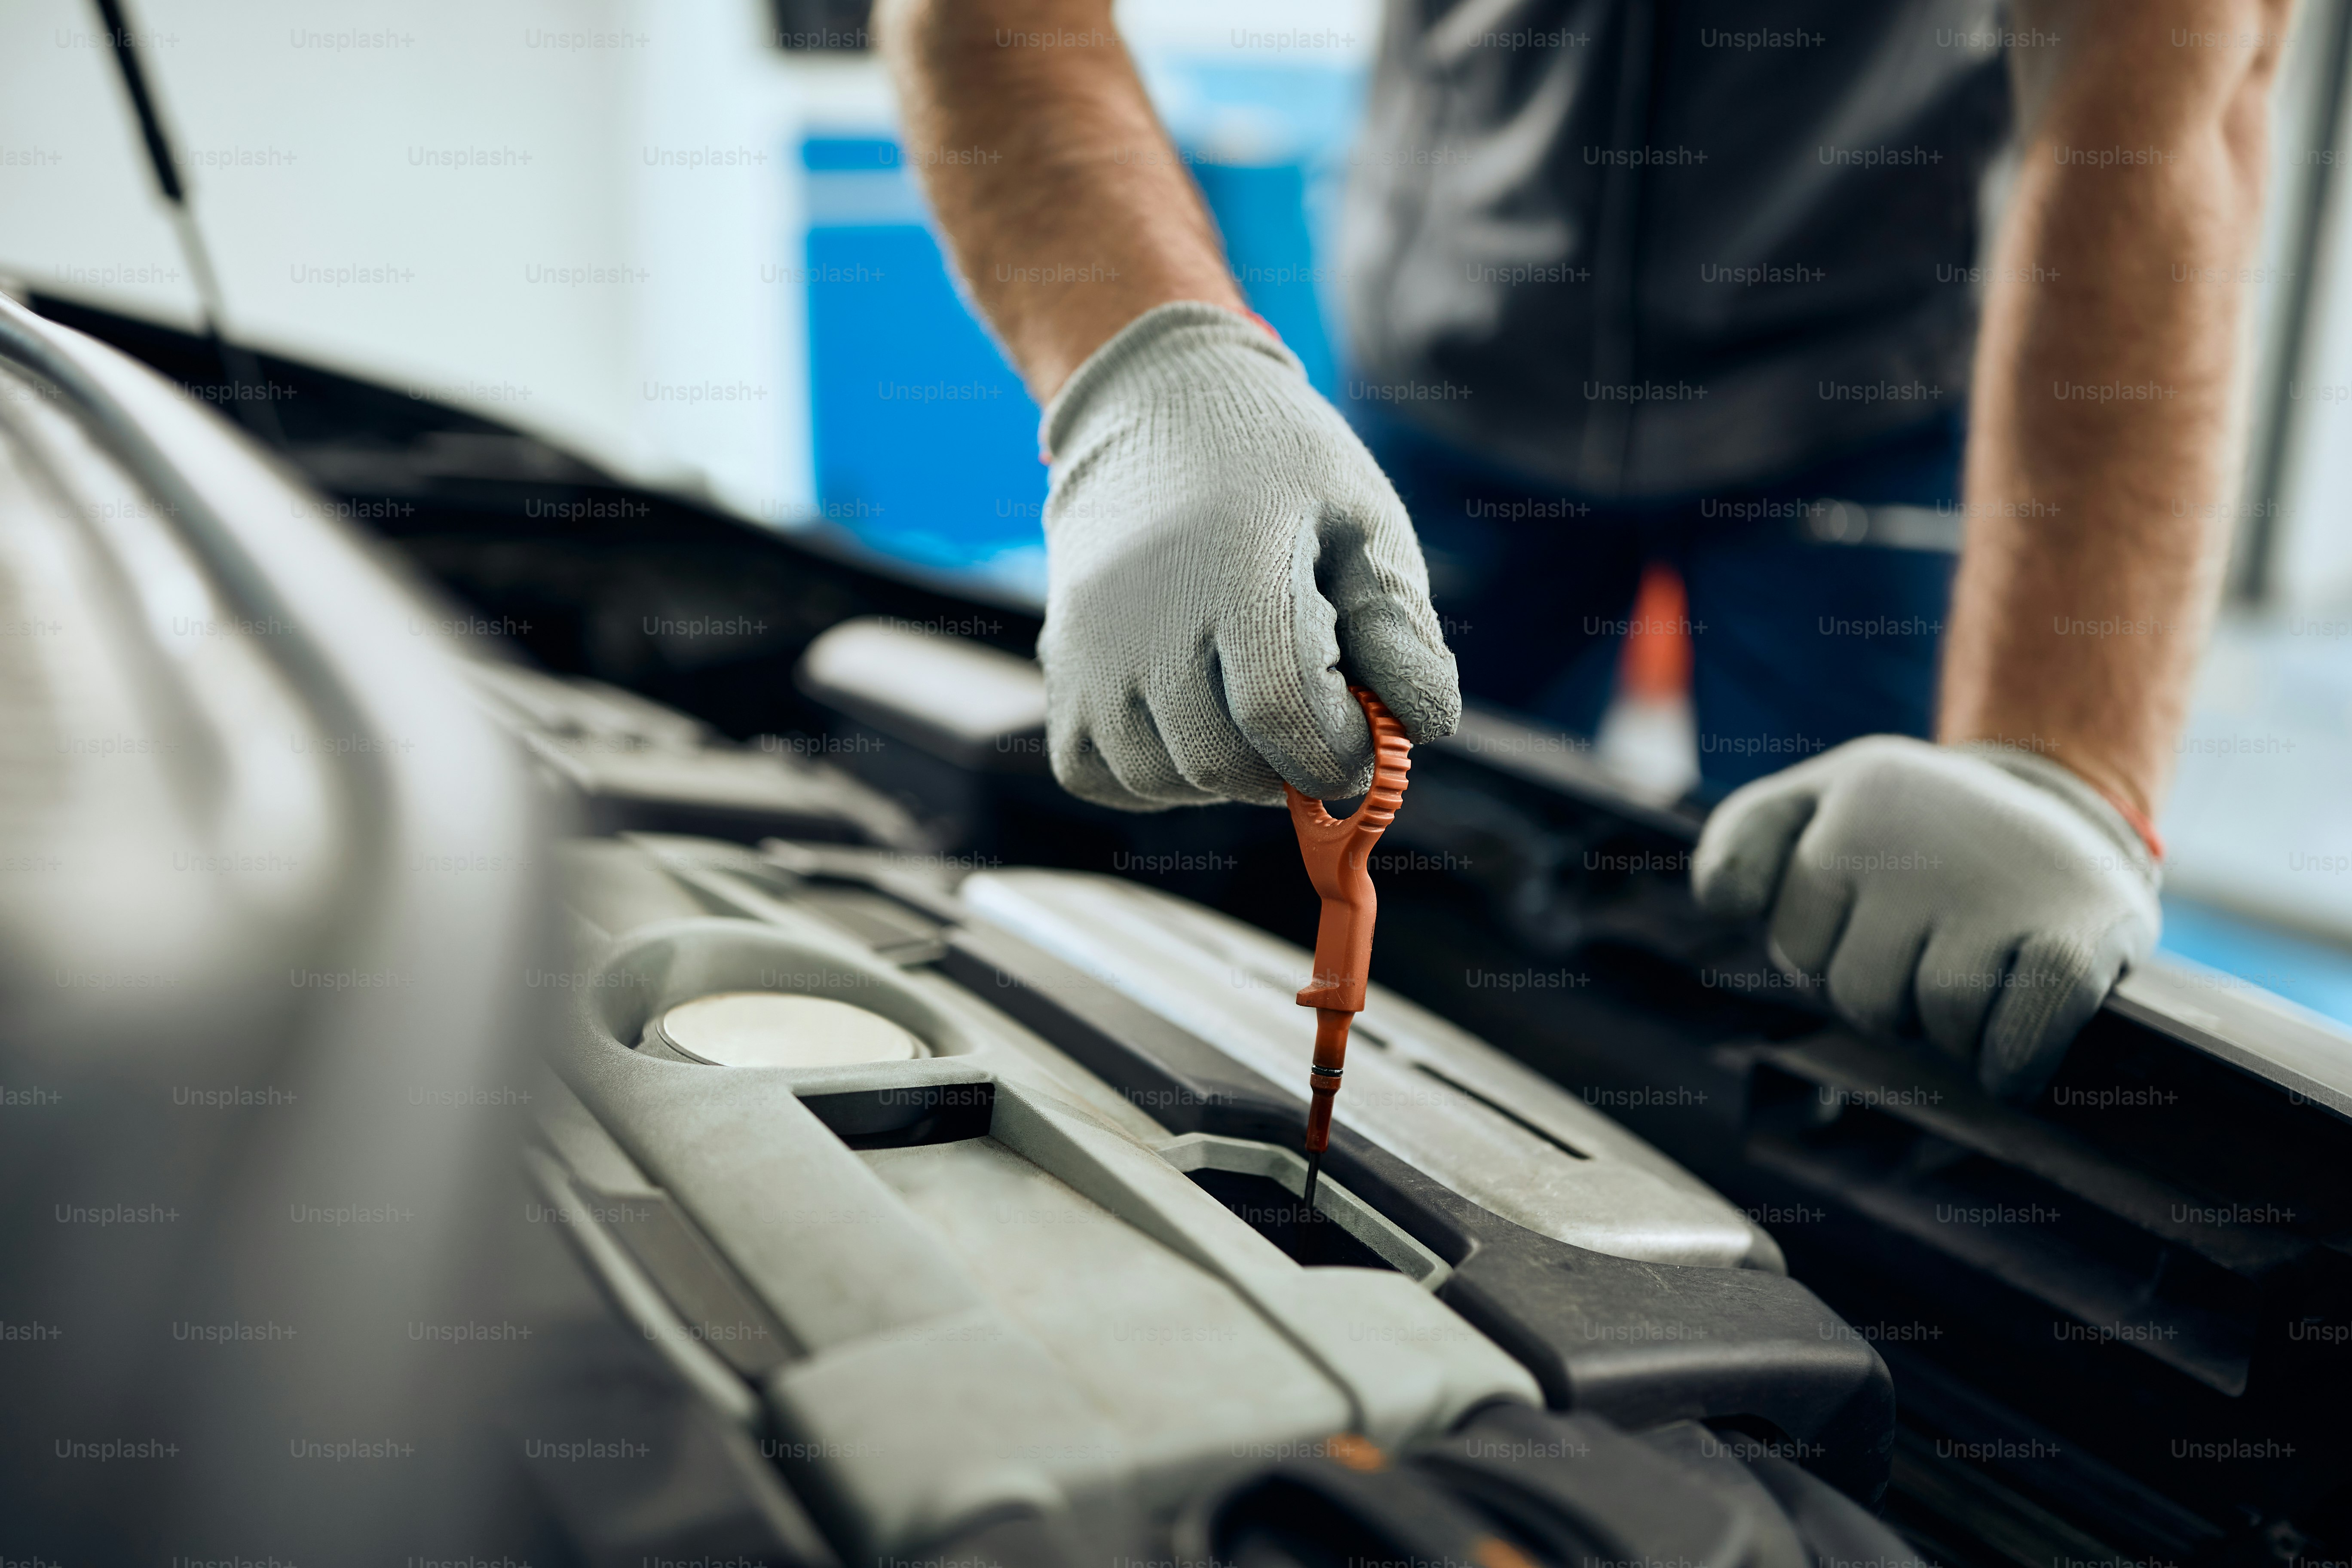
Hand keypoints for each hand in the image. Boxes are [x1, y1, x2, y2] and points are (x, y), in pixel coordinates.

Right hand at [1037, 303, 1458, 809]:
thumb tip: (1427, 724)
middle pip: (1221, 762)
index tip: (1369, 741)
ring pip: (1161, 778)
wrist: (1158, 406)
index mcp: (1235, 571)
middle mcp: (1145, 616)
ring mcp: (1089, 647)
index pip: (1282, 711)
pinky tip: (1193, 730)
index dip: (1339, 753)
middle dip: (1290, 769)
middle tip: (1318, 728)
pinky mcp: (1059, 668)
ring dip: (1225, 777)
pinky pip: (1095, 774)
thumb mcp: (1361, 517)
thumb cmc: (1279, 466)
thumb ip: (1398, 622)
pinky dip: (1152, 778)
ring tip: (1257, 722)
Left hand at [1691, 736, 2159, 1098]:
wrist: (2069, 810)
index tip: (1871, 913)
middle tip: (1934, 948)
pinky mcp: (2074, 941)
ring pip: (1933, 1021)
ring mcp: (2002, 890)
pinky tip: (2015, 1047)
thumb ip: (1744, 843)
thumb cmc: (1919, 828)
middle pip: (1857, 992)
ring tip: (1980, 971)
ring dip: (1951, 1027)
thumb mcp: (1820, 801)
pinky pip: (2014, 1044)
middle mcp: (1927, 836)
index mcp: (1860, 798)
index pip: (1794, 939)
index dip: (1831, 947)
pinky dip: (2012, 1065)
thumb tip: (1722, 903)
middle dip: (1891, 993)